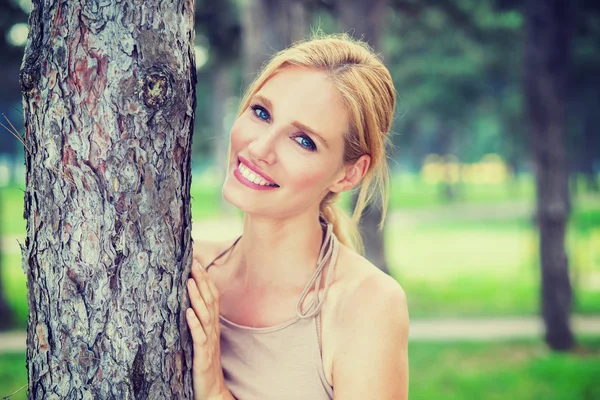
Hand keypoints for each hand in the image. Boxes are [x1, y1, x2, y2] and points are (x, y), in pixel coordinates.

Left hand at [186, 259, 226, 399]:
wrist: (212, 390)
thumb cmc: (204, 365)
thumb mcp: (203, 340)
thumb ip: (199, 322)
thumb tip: (189, 304)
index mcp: (212, 325)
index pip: (212, 296)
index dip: (206, 279)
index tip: (197, 261)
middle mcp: (213, 330)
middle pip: (209, 301)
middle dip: (202, 281)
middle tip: (194, 263)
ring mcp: (209, 342)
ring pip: (205, 315)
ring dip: (197, 297)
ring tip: (190, 281)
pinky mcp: (203, 355)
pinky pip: (199, 337)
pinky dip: (194, 324)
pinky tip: (187, 313)